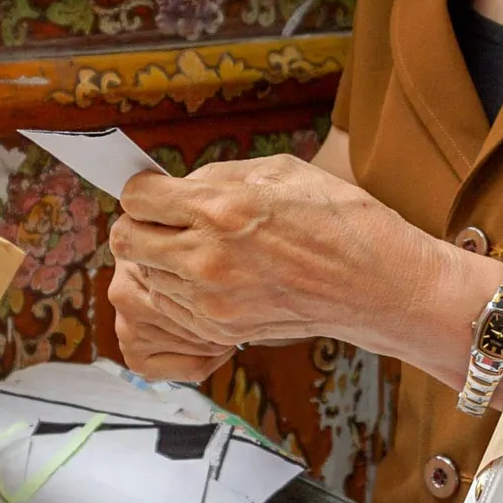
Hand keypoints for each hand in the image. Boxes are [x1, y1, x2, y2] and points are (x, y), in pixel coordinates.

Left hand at [108, 154, 502, 381]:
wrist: (376, 284)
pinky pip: (170, 308)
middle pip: (126, 241)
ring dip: (159, 262)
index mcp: (219, 208)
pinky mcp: (221, 330)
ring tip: (197, 252)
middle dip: (140, 227)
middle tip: (164, 223)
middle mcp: (207, 257)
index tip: (156, 194)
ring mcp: (211, 300)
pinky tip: (213, 278)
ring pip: (144, 278)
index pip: (136, 199)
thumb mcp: (277, 172)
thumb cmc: (336, 218)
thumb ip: (216, 178)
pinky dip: (180, 292)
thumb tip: (175, 188)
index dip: (142, 192)